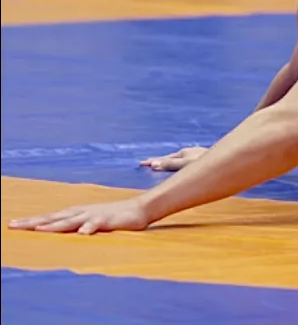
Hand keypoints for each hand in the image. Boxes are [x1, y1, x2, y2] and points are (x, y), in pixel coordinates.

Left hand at [8, 197, 151, 234]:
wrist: (140, 208)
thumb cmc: (113, 216)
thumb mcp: (90, 219)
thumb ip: (76, 224)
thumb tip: (57, 230)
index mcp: (76, 213)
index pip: (49, 217)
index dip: (31, 221)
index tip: (12, 224)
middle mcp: (81, 212)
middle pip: (53, 218)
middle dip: (33, 223)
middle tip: (14, 226)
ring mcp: (94, 215)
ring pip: (71, 221)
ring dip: (55, 225)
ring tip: (40, 230)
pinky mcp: (109, 220)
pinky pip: (98, 224)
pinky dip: (90, 228)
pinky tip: (83, 233)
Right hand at [141, 146, 208, 171]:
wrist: (228, 158)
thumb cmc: (207, 163)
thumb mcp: (186, 165)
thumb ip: (171, 165)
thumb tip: (154, 164)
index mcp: (183, 154)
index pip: (164, 159)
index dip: (153, 162)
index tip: (142, 163)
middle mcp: (189, 152)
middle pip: (170, 157)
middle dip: (158, 160)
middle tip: (146, 163)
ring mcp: (196, 154)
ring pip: (179, 158)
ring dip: (169, 161)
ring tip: (159, 164)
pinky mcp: (203, 157)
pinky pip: (187, 160)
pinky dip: (179, 162)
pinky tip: (183, 164)